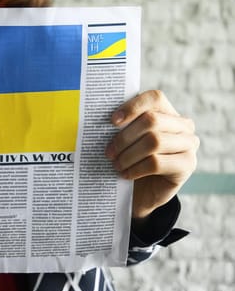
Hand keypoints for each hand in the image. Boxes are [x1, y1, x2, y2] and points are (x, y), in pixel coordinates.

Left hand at [105, 90, 198, 219]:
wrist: (141, 192)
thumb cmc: (131, 161)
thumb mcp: (126, 141)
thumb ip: (122, 126)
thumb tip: (102, 118)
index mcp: (167, 112)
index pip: (155, 98)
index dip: (132, 107)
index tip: (112, 121)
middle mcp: (183, 125)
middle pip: (152, 120)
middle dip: (125, 137)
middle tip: (108, 152)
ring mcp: (189, 144)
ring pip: (154, 141)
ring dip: (129, 155)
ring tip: (116, 165)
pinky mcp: (187, 165)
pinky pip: (157, 163)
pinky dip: (136, 169)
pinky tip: (126, 174)